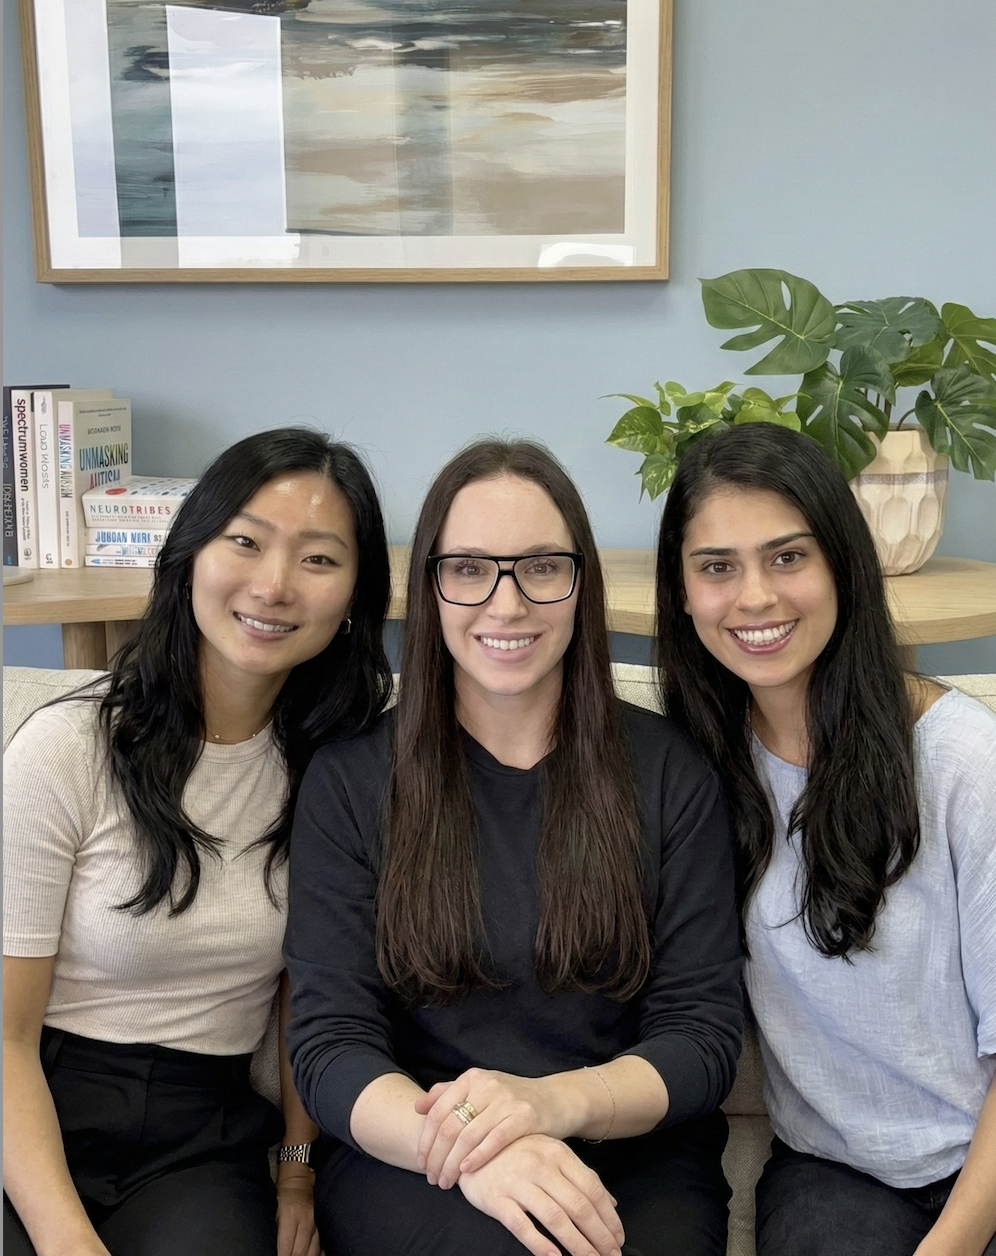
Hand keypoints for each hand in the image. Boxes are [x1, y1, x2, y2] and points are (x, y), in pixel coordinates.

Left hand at [276, 1165, 320, 1255]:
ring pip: (314, 1251)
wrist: (300, 1179)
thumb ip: (276, 1230)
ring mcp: (316, 1223)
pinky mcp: (322, 1225)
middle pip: (301, 1251)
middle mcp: (306, 1221)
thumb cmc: (283, 1194)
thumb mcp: (274, 1210)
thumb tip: (274, 1248)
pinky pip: (322, 1245)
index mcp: (290, 1216)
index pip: (287, 1246)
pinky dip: (318, 1254)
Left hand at [415, 1068, 573, 1187]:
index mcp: (472, 1078)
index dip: (426, 1139)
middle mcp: (486, 1085)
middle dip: (437, 1157)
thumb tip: (418, 1107)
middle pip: (450, 1126)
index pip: (438, 1111)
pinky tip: (467, 1170)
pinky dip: (478, 1157)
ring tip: (447, 1181)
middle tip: (432, 1178)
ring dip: (453, 1163)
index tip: (421, 1161)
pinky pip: (495, 1140)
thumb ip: (448, 1094)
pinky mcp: (524, 1116)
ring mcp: (506, 1100)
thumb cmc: (511, 1099)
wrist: (554, 1099)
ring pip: (468, 1136)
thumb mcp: (480, 1089)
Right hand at [457, 1134, 623, 1255]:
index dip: (608, 1217)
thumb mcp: (551, 1154)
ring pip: (556, 1218)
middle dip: (599, 1235)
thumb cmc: (516, 1151)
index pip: (591, 1188)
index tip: (618, 1238)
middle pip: (578, 1206)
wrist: (470, 1143)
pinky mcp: (497, 1199)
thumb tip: (611, 1203)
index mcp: (557, 1153)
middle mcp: (540, 1166)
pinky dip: (541, 1245)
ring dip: (578, 1245)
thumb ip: (579, 1176)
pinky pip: (523, 1226)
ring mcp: (518, 1182)